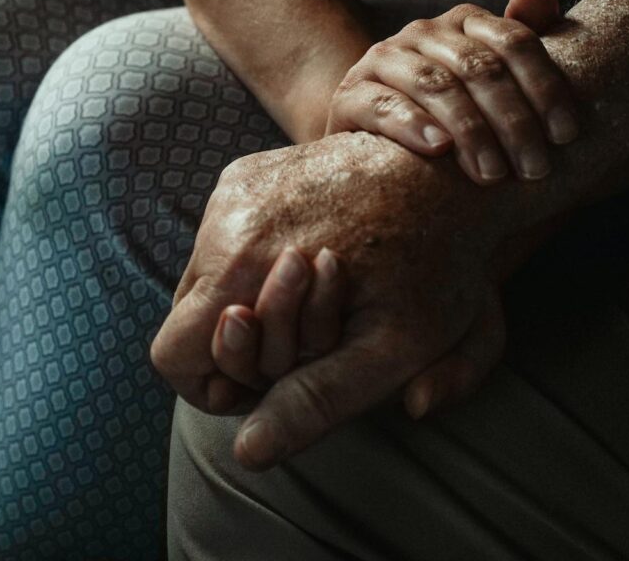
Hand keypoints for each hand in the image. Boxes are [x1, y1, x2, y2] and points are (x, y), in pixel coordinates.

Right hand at [151, 132, 508, 469]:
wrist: (454, 174)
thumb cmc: (437, 265)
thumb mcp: (390, 348)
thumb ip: (314, 401)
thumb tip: (246, 456)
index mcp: (242, 261)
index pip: (174, 352)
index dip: (217, 384)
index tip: (272, 384)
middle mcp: (225, 214)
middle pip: (190, 313)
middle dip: (242, 342)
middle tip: (310, 342)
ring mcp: (236, 186)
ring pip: (207, 276)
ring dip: (249, 299)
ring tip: (321, 293)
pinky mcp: (249, 172)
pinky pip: (225, 238)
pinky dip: (255, 262)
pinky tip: (314, 259)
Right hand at [327, 0, 577, 182]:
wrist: (369, 133)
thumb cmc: (445, 114)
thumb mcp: (488, 82)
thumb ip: (520, 42)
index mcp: (464, 24)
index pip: (514, 42)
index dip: (545, 86)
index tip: (566, 135)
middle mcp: (423, 33)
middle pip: (479, 67)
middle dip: (514, 121)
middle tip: (536, 169)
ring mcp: (383, 60)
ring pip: (435, 85)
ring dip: (471, 131)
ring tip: (493, 172)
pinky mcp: (350, 95)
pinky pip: (384, 105)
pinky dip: (413, 124)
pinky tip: (438, 148)